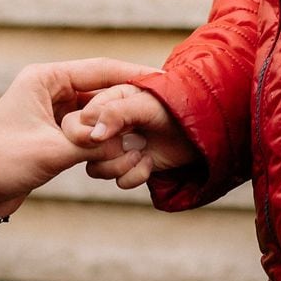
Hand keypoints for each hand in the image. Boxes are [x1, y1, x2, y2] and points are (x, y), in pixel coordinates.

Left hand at [0, 57, 156, 214]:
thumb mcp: (49, 152)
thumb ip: (91, 145)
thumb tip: (128, 146)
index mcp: (45, 79)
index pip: (100, 69)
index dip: (134, 74)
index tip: (163, 80)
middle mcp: (50, 89)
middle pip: (102, 88)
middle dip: (129, 101)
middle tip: (162, 108)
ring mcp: (53, 112)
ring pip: (98, 111)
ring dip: (118, 122)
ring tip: (149, 129)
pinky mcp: (55, 133)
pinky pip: (90, 130)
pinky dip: (106, 138)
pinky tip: (127, 145)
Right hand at [64, 83, 200, 189]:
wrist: (199, 133)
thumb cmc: (175, 109)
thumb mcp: (146, 106)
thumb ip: (117, 113)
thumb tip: (93, 135)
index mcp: (109, 101)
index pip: (81, 119)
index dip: (92, 132)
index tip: (111, 135)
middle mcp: (108, 125)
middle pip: (84, 147)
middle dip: (107, 151)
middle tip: (130, 144)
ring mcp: (116, 147)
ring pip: (96, 168)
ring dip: (120, 166)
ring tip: (142, 154)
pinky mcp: (128, 166)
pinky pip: (117, 180)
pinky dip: (134, 176)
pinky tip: (149, 163)